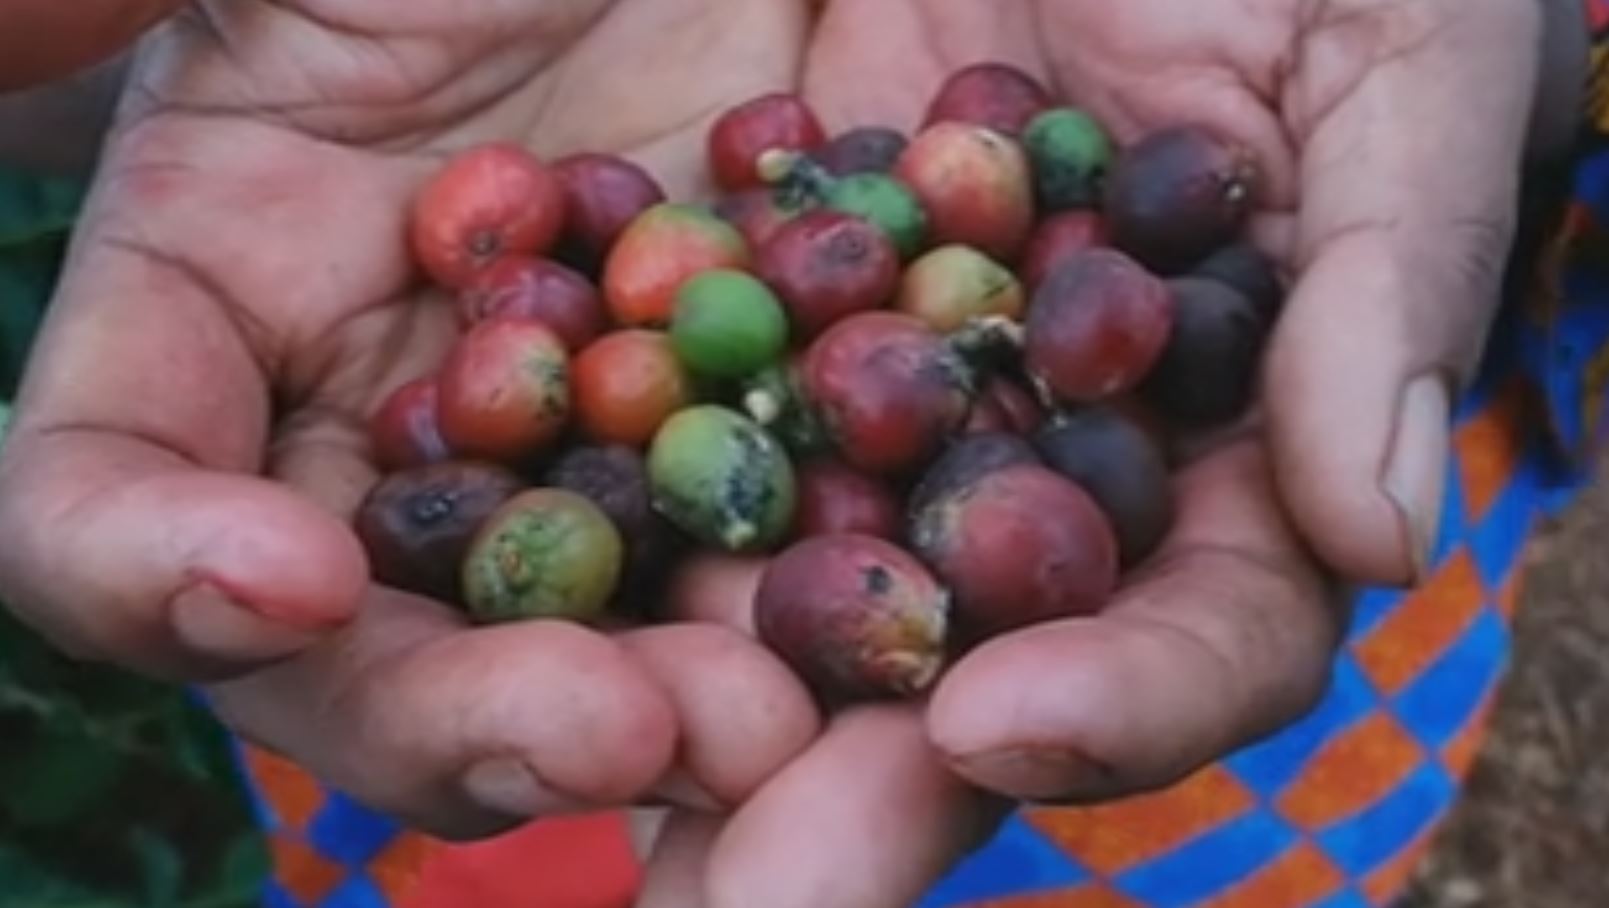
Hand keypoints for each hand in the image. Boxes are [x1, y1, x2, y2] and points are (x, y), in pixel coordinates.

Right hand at [0, 0, 825, 839]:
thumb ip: (88, 13)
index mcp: (229, 279)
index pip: (108, 484)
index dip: (148, 561)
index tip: (270, 578)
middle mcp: (408, 402)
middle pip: (384, 638)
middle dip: (480, 709)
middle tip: (617, 731)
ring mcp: (609, 426)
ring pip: (605, 636)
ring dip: (682, 712)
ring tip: (776, 730)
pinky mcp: (795, 417)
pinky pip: (810, 546)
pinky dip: (844, 601)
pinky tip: (927, 627)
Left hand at [626, 0, 1586, 903]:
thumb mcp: (1394, 45)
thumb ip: (1395, 274)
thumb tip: (1381, 532)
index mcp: (1209, 430)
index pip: (1195, 625)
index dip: (1125, 699)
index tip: (1002, 724)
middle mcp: (1022, 451)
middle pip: (954, 665)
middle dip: (856, 786)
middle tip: (751, 893)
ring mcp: (860, 384)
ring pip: (773, 576)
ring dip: (677, 687)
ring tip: (588, 750)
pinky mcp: (720, 292)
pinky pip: (638, 410)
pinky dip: (568, 488)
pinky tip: (473, 569)